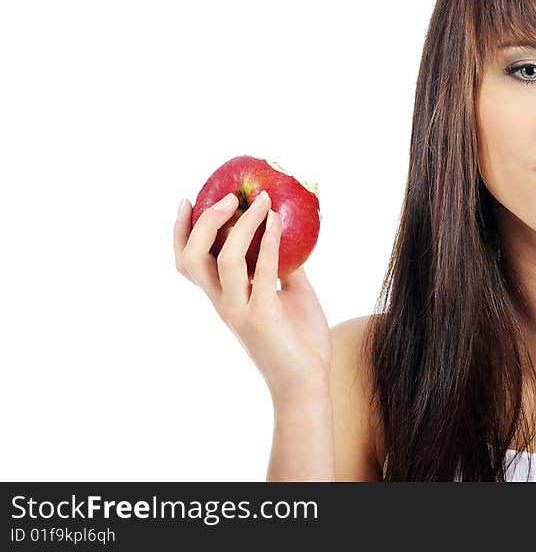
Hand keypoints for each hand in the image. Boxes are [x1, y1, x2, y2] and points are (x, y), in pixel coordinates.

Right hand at [173, 190, 331, 402]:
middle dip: (203, 223)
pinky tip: (279, 221)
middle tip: (227, 198)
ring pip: (223, 260)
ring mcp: (240, 310)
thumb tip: (288, 233)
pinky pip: (263, 271)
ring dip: (241, 225)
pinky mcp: (262, 316)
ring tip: (261, 201)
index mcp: (224, 297)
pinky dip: (270, 242)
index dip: (181, 231)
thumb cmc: (300, 340)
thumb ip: (283, 266)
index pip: (189, 262)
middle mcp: (224, 303)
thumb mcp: (291, 293)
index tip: (188, 200)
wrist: (307, 383)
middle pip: (191, 259)